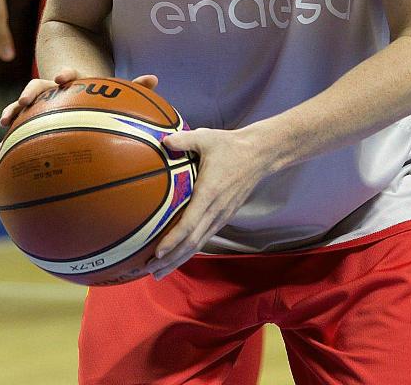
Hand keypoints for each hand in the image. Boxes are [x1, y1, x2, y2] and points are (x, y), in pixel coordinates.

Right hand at [0, 68, 159, 129]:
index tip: (62, 77)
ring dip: (12, 113)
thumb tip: (154, 79)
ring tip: (4, 124)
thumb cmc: (97, 95)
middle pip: (36, 87)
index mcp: (70, 82)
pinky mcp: (30, 122)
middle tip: (25, 102)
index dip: (64, 74)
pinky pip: (16, 132)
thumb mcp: (112, 91)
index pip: (66, 75)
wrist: (75, 90)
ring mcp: (37, 106)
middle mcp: (50, 90)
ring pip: (21, 108)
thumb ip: (132, 87)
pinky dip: (6, 142)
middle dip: (29, 93)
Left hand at [139, 125, 275, 279]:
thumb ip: (183, 140)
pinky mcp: (224, 216)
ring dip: (178, 260)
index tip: (156, 253)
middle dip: (170, 259)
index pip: (189, 224)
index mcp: (209, 193)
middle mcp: (216, 210)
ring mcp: (221, 216)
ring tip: (159, 273)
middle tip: (149, 271)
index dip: (172, 241)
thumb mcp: (206, 138)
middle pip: (191, 242)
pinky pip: (204, 238)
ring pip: (198, 244)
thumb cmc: (230, 145)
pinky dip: (189, 250)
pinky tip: (177, 257)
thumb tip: (162, 141)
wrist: (260, 155)